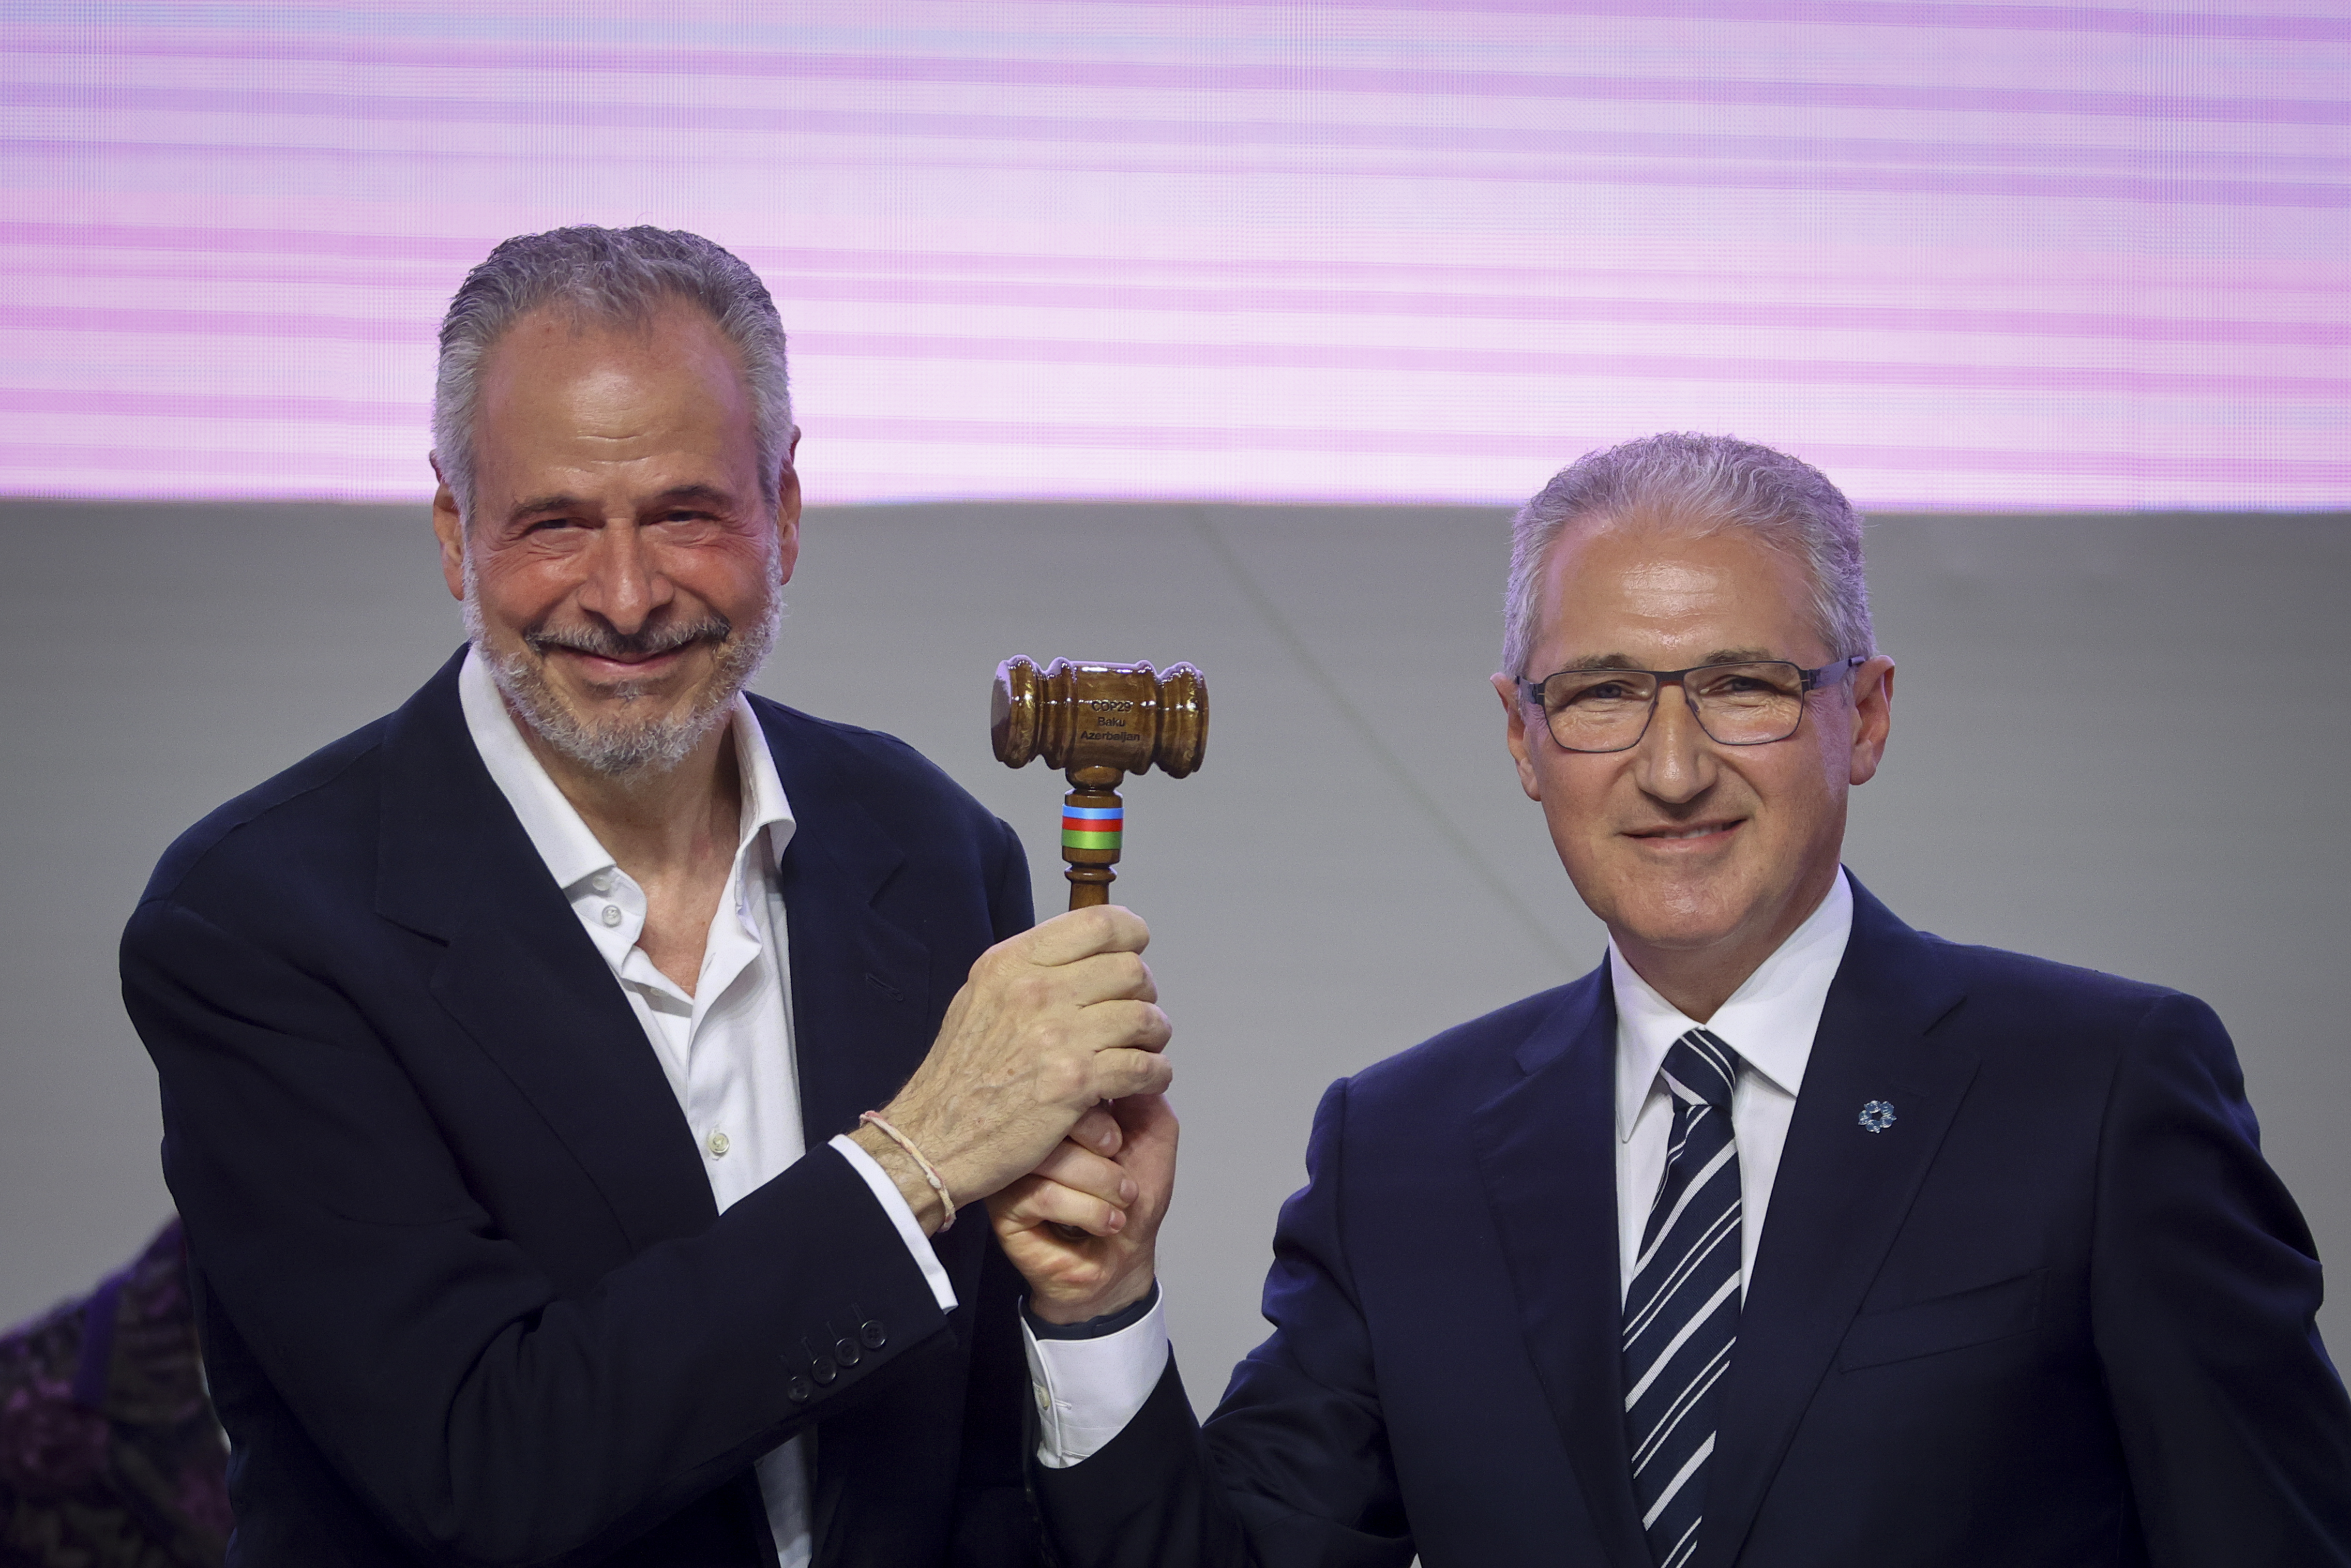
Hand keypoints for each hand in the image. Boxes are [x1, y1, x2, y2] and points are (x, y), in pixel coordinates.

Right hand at [852, 906, 1170, 1230]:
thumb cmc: (957, 1077)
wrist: (932, 1140)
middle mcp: (1035, 991)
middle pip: (1131, 970)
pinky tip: (1145, 1081)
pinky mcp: (1074, 1083)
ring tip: (1144, 1050)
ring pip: (1145, 1017)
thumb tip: (1081, 955)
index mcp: (1011, 963)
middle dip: (1144, 994)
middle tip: (1136, 1016)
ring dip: (1154, 1036)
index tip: (1134, 952)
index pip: (1099, 922)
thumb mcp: (978, 1000)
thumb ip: (1027, 973)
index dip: (1130, 935)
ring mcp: (1056, 1036)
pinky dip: (1155, 1074)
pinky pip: (1144, 1066)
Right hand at [989, 1094, 1176, 1323]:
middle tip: (1124, 1179)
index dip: (1104, 1110)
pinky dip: (1088, 1211)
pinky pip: (1043, 1194)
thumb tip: (1126, 1054)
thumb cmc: (1134, 1200)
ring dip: (1102, 1185)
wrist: (1122, 1261)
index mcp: (1061, 1105)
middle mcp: (1031, 1129)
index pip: (1070, 1078)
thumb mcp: (1153, 1133)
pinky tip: (1104, 1223)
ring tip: (1120, 1204)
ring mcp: (1013, 1165)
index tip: (1121, 1143)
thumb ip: (1141, 1092)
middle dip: (1105, 1150)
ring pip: (1051, 1155)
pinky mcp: (1002, 1204)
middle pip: (1056, 1113)